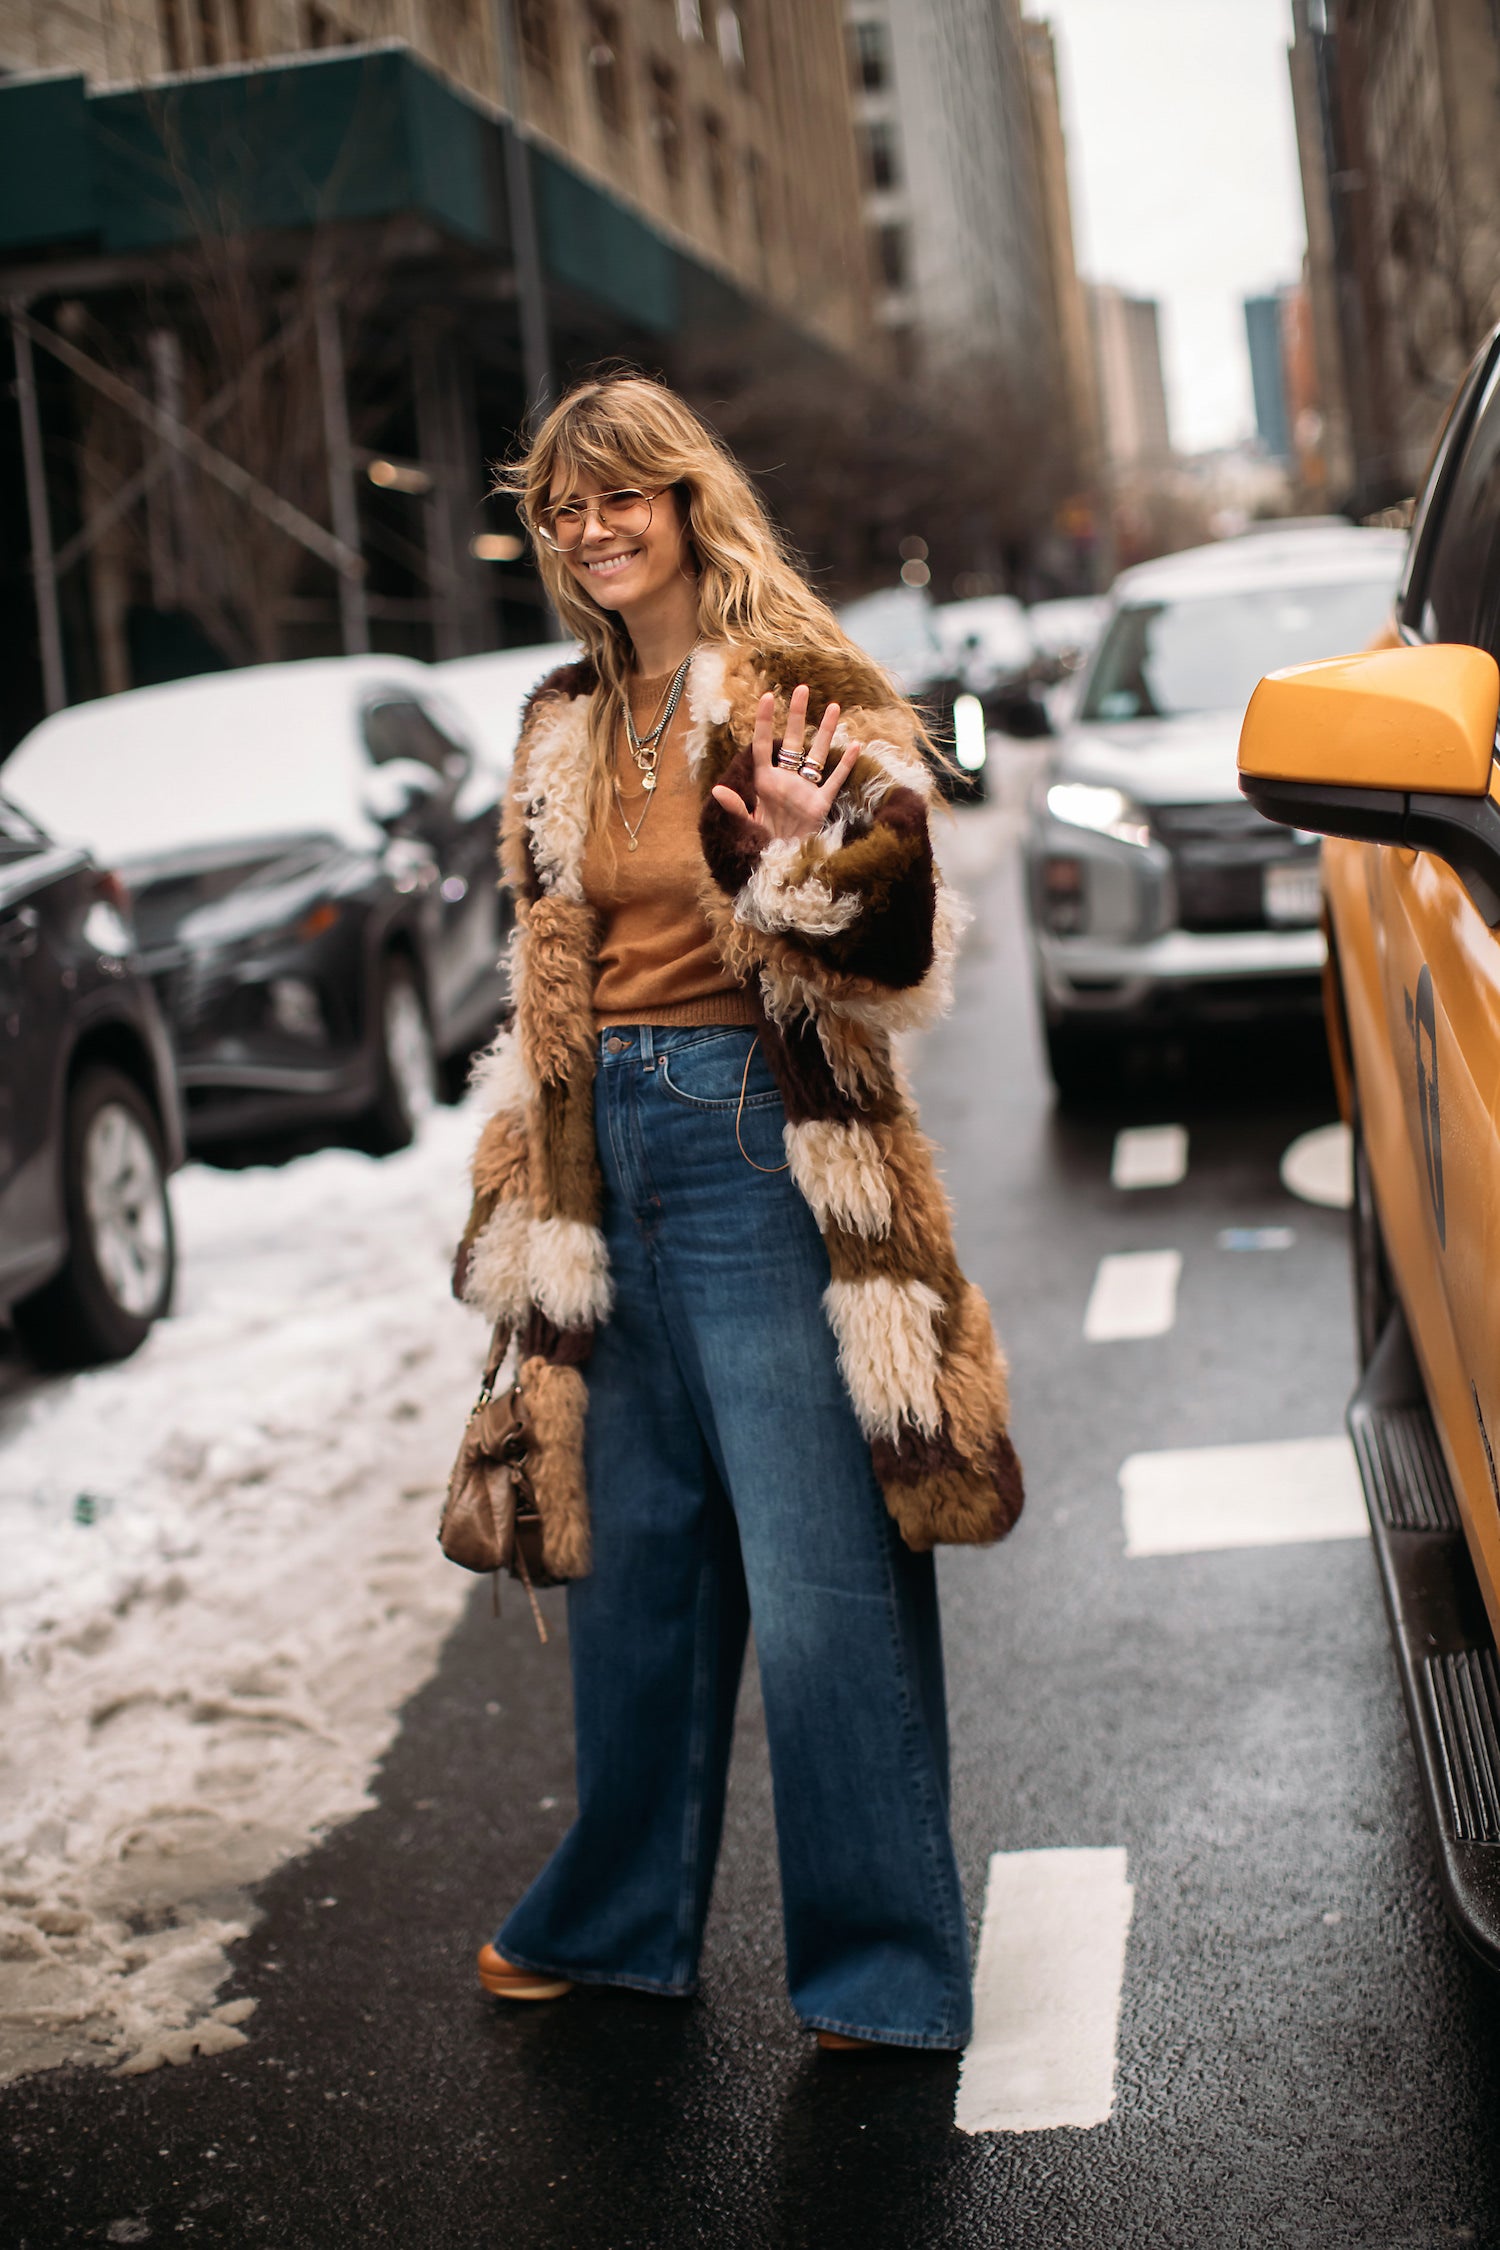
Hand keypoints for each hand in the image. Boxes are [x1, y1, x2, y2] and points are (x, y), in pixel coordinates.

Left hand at [711, 686, 859, 842]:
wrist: (780, 864)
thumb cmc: (761, 843)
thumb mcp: (746, 825)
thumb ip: (735, 807)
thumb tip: (717, 790)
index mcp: (765, 781)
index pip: (764, 745)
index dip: (764, 722)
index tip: (768, 697)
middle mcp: (786, 779)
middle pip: (793, 741)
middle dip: (797, 715)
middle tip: (802, 689)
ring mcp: (805, 789)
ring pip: (817, 754)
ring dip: (826, 732)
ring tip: (834, 707)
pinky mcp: (820, 804)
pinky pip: (835, 780)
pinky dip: (844, 765)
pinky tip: (854, 746)